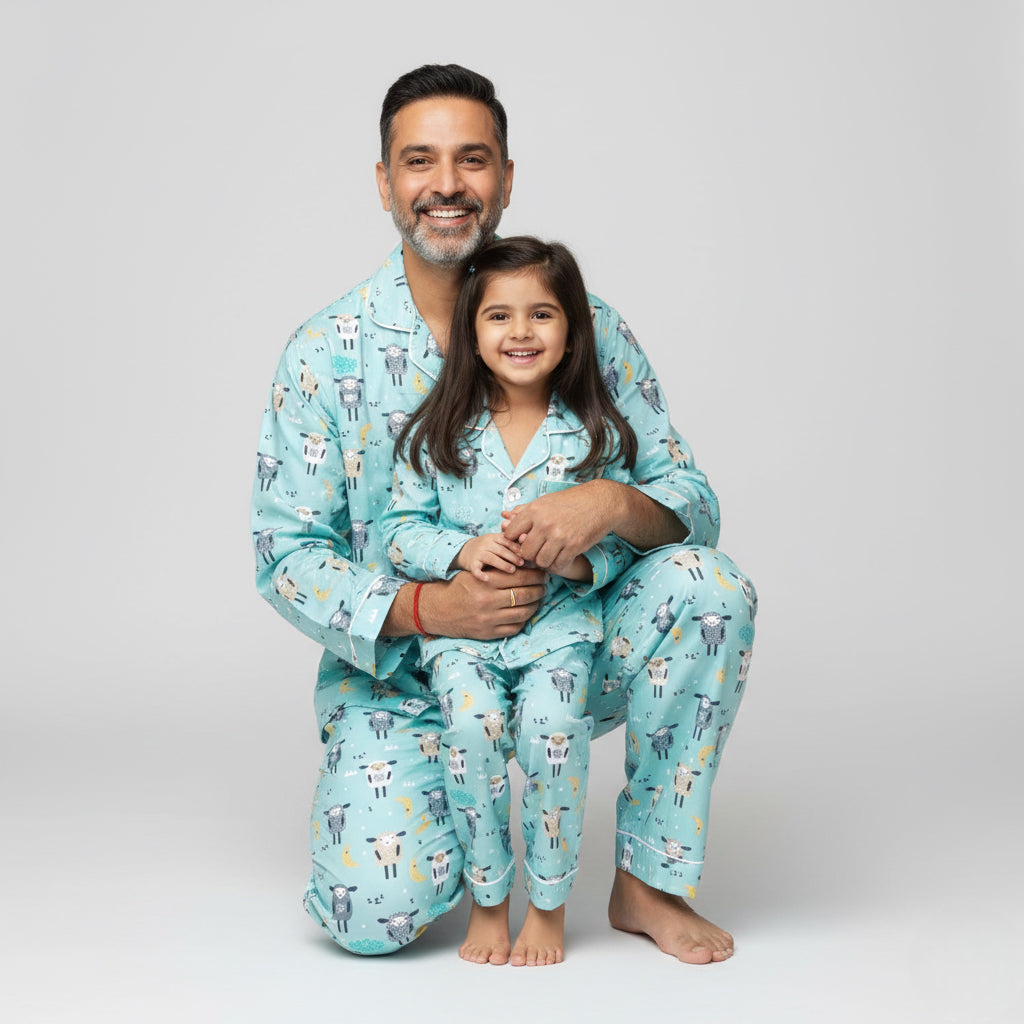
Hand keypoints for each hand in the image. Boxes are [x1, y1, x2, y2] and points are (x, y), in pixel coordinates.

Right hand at [419, 567, 548, 640]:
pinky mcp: (488, 633)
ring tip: (539, 598)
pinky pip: (515, 627)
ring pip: (523, 612)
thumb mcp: (475, 573)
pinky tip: (528, 612)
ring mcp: (489, 619)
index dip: (535, 574)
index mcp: (486, 582)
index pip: (520, 576)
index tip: (542, 572)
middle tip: (545, 585)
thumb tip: (526, 566)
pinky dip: (525, 620)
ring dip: (536, 604)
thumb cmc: (458, 587)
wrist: (438, 610)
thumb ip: (497, 570)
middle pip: (525, 594)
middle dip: (540, 588)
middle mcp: (488, 601)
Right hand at [454, 532, 523, 580]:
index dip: (516, 547)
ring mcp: (478, 553)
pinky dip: (480, 574)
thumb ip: (511, 542)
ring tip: (512, 570)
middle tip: (522, 563)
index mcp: (494, 537)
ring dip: (502, 564)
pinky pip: (475, 569)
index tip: (525, 553)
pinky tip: (487, 579)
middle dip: (512, 556)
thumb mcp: (498, 542)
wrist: (464, 550)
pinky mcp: (471, 563)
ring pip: (491, 558)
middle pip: (500, 549)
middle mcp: (485, 544)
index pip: (506, 540)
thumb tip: (527, 540)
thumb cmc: (488, 548)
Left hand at [500, 480, 623, 573]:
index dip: (514, 540)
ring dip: (544, 561)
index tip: (522, 541)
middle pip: (525, 552)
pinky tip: (561, 557)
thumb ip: (525, 511)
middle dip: (530, 555)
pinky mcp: (574, 546)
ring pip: (540, 561)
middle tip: (538, 551)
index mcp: (534, 510)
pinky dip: (558, 565)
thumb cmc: (570, 501)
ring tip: (550, 554)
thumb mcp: (545, 501)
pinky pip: (558, 565)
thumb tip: (505, 518)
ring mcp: (559, 536)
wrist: (601, 502)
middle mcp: (544, 523)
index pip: (510, 533)